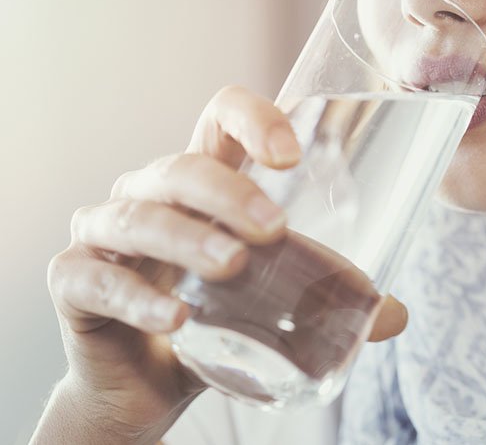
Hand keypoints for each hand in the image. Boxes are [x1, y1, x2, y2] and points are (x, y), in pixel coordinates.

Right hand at [32, 86, 407, 443]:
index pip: (219, 120)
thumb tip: (393, 315)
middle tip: (273, 229)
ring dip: (188, 239)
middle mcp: (150, 195)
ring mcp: (105, 234)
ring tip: (232, 267)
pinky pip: (96, 279)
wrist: (148, 383)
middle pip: (182, 168)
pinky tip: (175, 319)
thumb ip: (324, 297)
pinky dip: (136, 297)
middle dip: (228, 193)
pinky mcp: (75, 281)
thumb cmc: (213, 319)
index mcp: (203, 185)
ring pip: (140, 217)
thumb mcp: (271, 299)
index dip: (253, 118)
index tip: (292, 155)